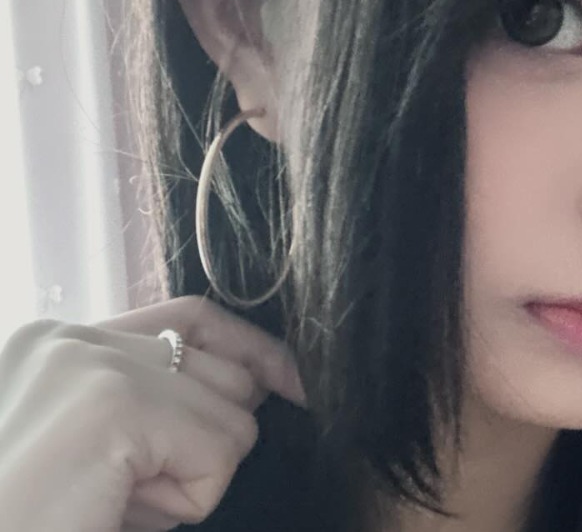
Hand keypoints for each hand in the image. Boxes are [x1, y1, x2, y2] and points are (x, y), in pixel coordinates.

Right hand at [0, 296, 305, 531]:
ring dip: (191, 477)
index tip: (292, 383)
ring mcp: (93, 365)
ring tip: (114, 499)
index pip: (189, 318)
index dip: (251, 348)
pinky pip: (219, 453)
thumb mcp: (99, 442)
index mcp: (57, 343)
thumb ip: (155, 399)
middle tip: (126, 486)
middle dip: (205, 440)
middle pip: (225, 369)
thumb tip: (257, 384)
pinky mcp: (115, 406)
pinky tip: (118, 508)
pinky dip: (189, 499)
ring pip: (232, 416)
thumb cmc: (41, 517)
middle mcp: (70, 338)